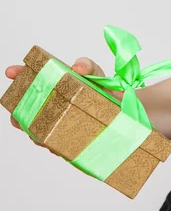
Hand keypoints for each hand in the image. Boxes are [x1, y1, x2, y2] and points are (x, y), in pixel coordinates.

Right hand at [4, 57, 122, 151]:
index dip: (20, 74)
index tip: (11, 72)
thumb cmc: (103, 90)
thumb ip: (88, 66)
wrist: (121, 113)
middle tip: (19, 112)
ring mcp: (55, 122)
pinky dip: (51, 144)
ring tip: (38, 131)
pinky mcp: (64, 140)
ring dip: (34, 131)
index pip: (32, 77)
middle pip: (27, 106)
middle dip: (20, 110)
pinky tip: (54, 143)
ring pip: (35, 129)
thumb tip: (77, 67)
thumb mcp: (96, 74)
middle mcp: (51, 104)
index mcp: (55, 84)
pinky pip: (52, 144)